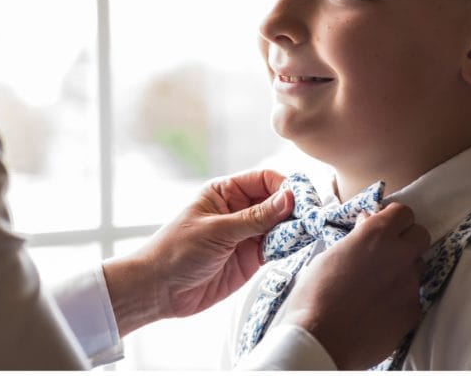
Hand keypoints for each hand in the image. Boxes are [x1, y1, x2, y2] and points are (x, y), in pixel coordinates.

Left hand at [101, 169, 293, 335]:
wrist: (158, 291)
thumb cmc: (176, 251)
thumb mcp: (217, 231)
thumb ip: (255, 217)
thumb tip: (289, 198)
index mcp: (225, 193)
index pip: (264, 179)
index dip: (284, 185)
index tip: (301, 197)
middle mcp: (239, 210)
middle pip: (277, 201)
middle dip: (294, 207)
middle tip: (312, 216)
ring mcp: (246, 235)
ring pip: (281, 225)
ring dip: (295, 227)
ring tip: (308, 232)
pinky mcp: (251, 258)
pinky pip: (277, 247)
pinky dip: (289, 246)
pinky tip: (297, 246)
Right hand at [278, 203, 429, 369]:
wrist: (320, 339)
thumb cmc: (314, 295)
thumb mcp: (330, 255)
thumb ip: (357, 238)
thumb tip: (366, 225)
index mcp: (376, 234)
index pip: (404, 212)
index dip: (394, 219)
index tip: (385, 227)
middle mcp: (399, 255)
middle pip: (421, 236)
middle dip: (407, 240)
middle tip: (388, 251)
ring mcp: (410, 284)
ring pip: (418, 267)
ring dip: (404, 269)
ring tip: (379, 284)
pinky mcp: (413, 311)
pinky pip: (413, 297)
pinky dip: (400, 299)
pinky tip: (379, 308)